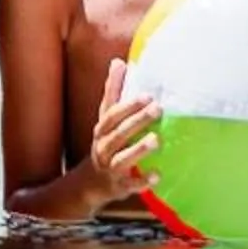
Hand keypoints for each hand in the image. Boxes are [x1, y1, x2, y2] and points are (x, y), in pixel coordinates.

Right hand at [80, 57, 161, 214]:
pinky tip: (157, 175)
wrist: (89, 183)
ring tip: (157, 139)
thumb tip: (118, 62)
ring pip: (122, 159)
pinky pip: (130, 184)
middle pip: (118, 133)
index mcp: (102, 130)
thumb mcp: (105, 118)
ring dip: (138, 149)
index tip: (147, 95)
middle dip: (137, 121)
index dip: (128, 105)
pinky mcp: (118, 186)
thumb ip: (112, 91)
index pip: (112, 115)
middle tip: (158, 109)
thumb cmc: (104, 143)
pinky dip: (142, 181)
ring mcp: (110, 168)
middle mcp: (103, 147)